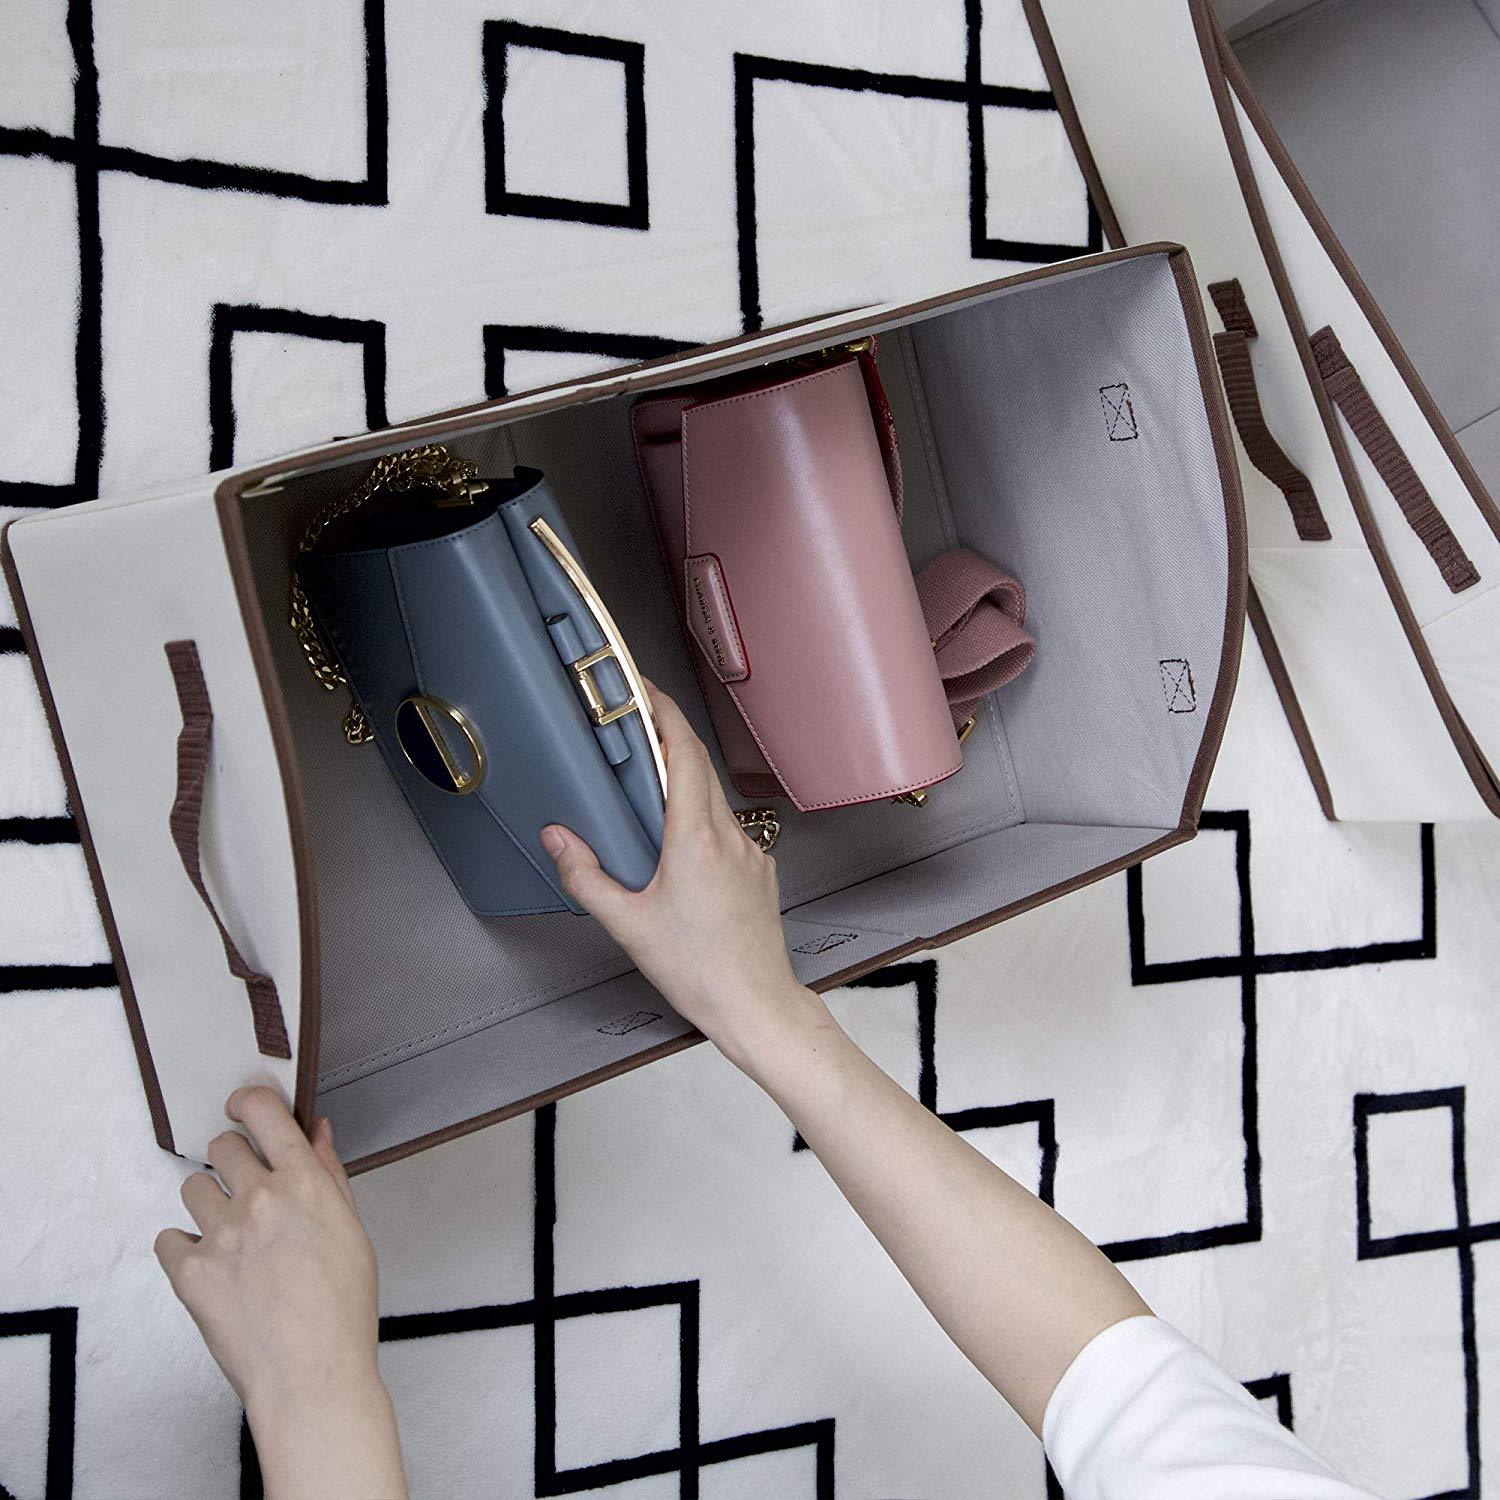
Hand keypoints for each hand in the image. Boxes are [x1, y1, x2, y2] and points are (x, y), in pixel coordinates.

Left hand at [155, 1088, 406, 1499]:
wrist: (312, 1375)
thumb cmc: (341, 1309)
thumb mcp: (351, 1230)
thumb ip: (327, 1174)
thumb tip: (315, 1132)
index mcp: (305, 1183)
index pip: (264, 1113)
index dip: (247, 1102)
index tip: (241, 1106)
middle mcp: (260, 1199)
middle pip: (223, 1147)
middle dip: (233, 1162)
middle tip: (247, 1191)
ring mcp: (221, 1234)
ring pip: (194, 1188)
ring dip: (210, 1204)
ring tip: (232, 1238)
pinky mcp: (189, 1272)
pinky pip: (169, 1237)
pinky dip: (185, 1247)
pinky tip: (212, 1267)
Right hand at [541, 685, 828, 1075]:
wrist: (755, 1004)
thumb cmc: (698, 971)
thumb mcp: (628, 924)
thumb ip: (586, 876)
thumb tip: (558, 837)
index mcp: (696, 839)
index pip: (684, 752)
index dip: (664, 711)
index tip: (643, 688)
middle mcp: (729, 836)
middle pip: (699, 766)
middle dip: (668, 736)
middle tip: (634, 723)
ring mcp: (750, 852)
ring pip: (714, 799)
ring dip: (684, 782)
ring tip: (647, 785)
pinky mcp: (760, 870)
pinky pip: (727, 829)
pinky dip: (701, 820)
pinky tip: (678, 844)